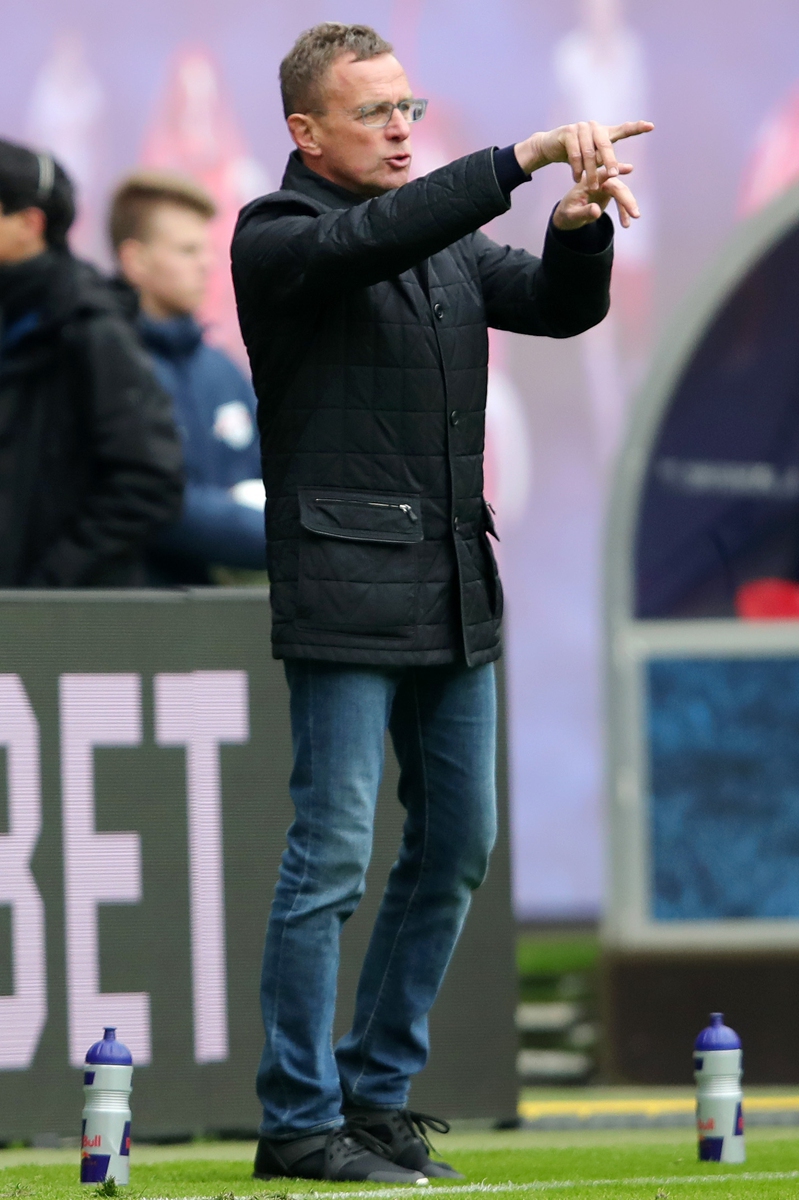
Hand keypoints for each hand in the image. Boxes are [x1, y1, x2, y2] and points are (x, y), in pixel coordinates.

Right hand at [515, 119, 653, 189]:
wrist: (549, 146)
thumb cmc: (575, 154)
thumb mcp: (592, 159)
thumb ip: (606, 162)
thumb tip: (627, 169)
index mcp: (604, 132)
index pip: (623, 129)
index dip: (637, 128)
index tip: (651, 126)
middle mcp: (595, 127)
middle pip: (606, 145)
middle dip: (610, 162)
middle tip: (613, 176)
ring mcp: (580, 128)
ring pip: (589, 153)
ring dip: (590, 172)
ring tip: (592, 186)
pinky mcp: (567, 133)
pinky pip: (575, 154)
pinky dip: (577, 169)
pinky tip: (577, 179)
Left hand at [552, 162, 639, 230]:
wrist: (567, 215)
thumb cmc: (567, 213)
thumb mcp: (572, 215)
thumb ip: (583, 212)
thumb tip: (596, 211)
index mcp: (588, 181)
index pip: (603, 174)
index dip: (617, 169)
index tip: (629, 168)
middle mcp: (598, 180)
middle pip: (616, 186)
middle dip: (627, 199)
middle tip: (635, 213)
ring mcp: (605, 186)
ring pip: (621, 192)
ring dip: (628, 205)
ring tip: (633, 219)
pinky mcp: (609, 193)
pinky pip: (620, 200)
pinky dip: (624, 211)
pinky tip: (626, 223)